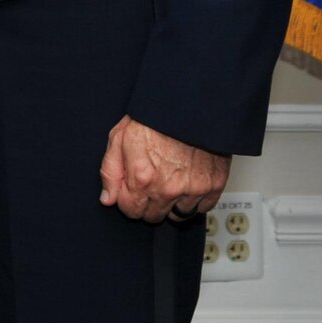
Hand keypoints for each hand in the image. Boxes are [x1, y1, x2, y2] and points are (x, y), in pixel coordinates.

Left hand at [98, 115, 230, 223]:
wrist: (188, 105)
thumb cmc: (154, 118)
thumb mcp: (119, 138)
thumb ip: (110, 171)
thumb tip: (107, 198)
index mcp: (142, 178)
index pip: (131, 211)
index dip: (128, 200)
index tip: (131, 191)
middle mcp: (167, 189)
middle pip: (153, 216)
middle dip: (148, 204)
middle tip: (150, 184)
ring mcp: (192, 190)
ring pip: (178, 215)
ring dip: (172, 204)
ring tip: (170, 183)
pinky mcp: (214, 186)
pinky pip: (202, 209)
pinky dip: (194, 201)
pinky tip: (187, 184)